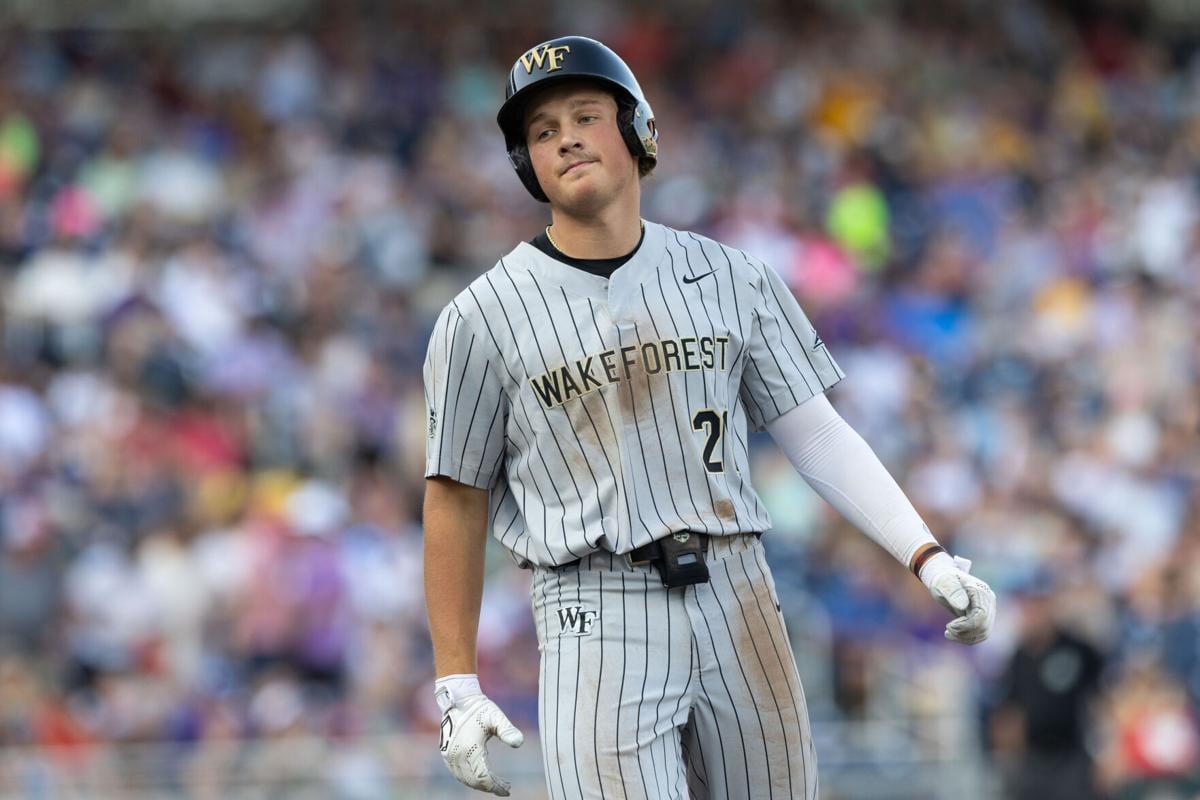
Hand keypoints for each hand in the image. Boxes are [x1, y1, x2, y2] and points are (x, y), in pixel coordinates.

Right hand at [436, 675, 524, 795]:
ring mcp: (449, 755)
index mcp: (470, 748)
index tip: (507, 790)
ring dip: (479, 784)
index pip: (483, 777)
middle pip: (474, 781)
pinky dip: (469, 778)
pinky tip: (480, 776)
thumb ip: (507, 730)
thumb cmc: (480, 708)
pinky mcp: (446, 753)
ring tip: (494, 783)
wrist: (458, 700)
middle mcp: (457, 755)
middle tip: (504, 787)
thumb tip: (519, 742)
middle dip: (490, 787)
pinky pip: (457, 773)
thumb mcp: (496, 717)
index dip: (495, 786)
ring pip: (464, 779)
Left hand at [920, 553, 995, 644]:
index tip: (949, 626)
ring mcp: (988, 608)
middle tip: (947, 631)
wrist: (943, 577)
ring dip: (966, 637)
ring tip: (948, 633)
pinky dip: (968, 638)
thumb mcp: (943, 582)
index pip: (982, 615)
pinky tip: (954, 634)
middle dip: (965, 632)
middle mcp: (988, 600)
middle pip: (984, 626)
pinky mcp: (983, 616)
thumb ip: (953, 592)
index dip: (966, 625)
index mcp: (981, 591)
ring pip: (984, 632)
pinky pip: (980, 633)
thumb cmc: (942, 579)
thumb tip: (963, 606)